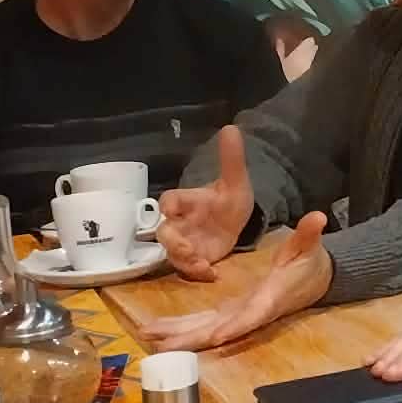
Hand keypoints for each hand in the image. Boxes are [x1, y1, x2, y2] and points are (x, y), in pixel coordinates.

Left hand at [141, 214, 330, 351]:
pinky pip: (203, 322)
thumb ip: (308, 234)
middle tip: (160, 344)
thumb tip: (318, 217)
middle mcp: (251, 312)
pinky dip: (181, 327)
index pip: (253, 315)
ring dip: (178, 334)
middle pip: (219, 329)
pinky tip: (157, 331)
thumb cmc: (310, 264)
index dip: (235, 326)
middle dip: (190, 337)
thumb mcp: (309, 247)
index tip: (216, 336)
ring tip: (147, 336)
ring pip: (205, 328)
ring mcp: (238, 314)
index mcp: (271, 298)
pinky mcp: (230, 313)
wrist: (314, 281)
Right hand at [158, 125, 254, 280]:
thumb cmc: (228, 199)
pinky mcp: (194, 260)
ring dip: (184, 261)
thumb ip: (232, 159)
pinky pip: (188, 270)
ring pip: (172, 255)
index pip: (170, 199)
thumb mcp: (236, 181)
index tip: (170, 209)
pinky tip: (213, 275)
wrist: (236, 222)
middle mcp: (180, 223)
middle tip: (187, 250)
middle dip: (173, 242)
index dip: (169, 204)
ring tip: (202, 267)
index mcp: (188, 201)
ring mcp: (185, 243)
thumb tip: (231, 127)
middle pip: (165, 233)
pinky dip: (198, 273)